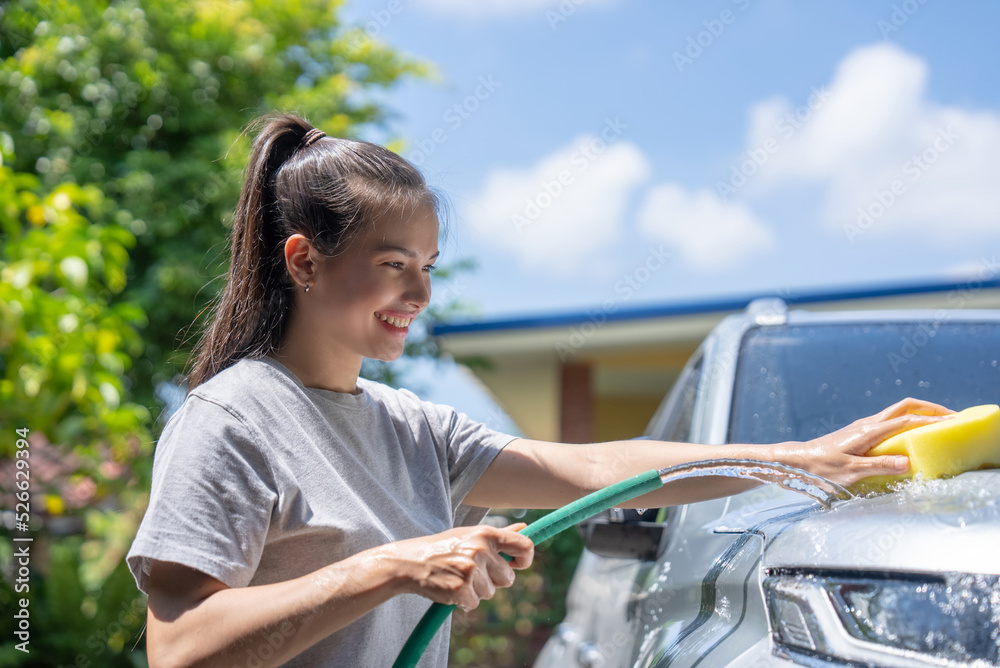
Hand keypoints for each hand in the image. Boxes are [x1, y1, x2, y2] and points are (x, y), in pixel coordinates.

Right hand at [390, 523, 533, 610]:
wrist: (411, 561)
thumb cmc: (444, 547)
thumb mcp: (470, 534)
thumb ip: (499, 534)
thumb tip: (525, 527)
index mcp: (486, 533)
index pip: (524, 546)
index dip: (526, 559)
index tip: (517, 565)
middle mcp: (481, 550)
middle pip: (508, 578)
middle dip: (494, 580)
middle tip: (472, 571)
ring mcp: (471, 570)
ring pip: (490, 592)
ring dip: (476, 590)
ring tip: (457, 576)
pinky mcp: (461, 589)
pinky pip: (474, 603)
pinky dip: (464, 600)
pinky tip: (450, 587)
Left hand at [776, 397, 955, 486]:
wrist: (798, 460)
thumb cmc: (821, 468)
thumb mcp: (850, 472)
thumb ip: (879, 466)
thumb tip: (908, 462)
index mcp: (868, 431)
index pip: (906, 420)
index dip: (931, 419)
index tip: (952, 420)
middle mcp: (867, 424)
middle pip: (904, 406)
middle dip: (929, 407)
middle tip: (951, 415)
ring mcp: (863, 426)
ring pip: (897, 411)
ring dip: (919, 412)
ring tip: (938, 421)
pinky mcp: (860, 432)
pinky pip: (890, 421)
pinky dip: (907, 421)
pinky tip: (913, 433)